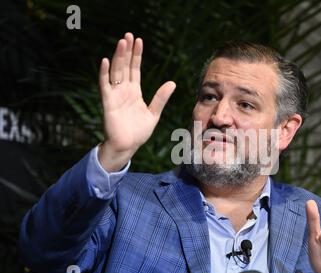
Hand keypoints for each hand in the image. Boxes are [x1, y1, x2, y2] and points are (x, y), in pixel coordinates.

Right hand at [98, 32, 175, 171]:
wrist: (127, 146)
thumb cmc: (138, 132)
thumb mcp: (153, 113)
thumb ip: (161, 98)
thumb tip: (172, 82)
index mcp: (134, 92)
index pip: (135, 69)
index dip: (137, 55)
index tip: (139, 41)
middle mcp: (124, 91)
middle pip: (125, 66)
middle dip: (127, 51)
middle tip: (129, 35)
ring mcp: (115, 95)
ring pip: (116, 72)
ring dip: (118, 57)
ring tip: (122, 42)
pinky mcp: (108, 102)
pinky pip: (105, 85)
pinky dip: (104, 73)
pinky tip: (106, 61)